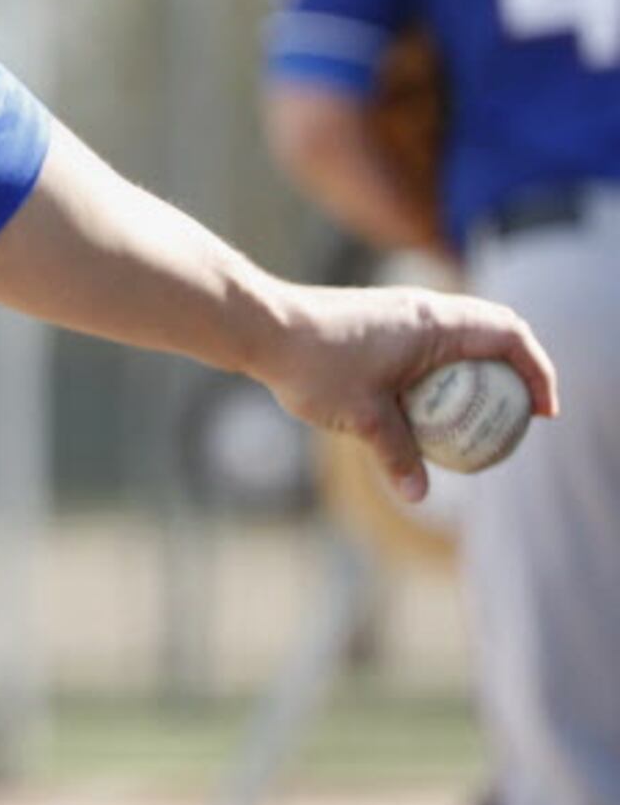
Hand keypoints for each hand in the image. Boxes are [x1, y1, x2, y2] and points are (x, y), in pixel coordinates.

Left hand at [248, 281, 557, 503]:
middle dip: (518, 369)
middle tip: (522, 412)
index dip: (538, 370)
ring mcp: (401, 312)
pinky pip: (433, 340)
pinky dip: (448, 367)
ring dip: (482, 367)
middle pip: (494, 330)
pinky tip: (434, 404)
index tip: (543, 411)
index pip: (510, 335)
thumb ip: (397, 455)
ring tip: (484, 414)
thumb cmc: (314, 363)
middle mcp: (423, 309)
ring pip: (462, 334)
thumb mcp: (361, 417)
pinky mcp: (380, 321)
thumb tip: (419, 495)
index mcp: (435, 323)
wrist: (261, 326)